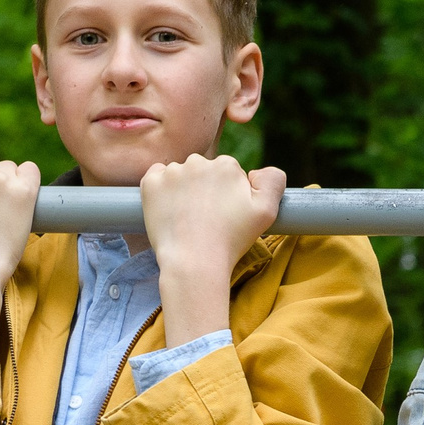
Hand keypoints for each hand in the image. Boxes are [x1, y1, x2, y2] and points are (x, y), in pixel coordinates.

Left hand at [143, 153, 283, 346]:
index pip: (229, 174)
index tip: (227, 216)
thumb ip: (273, 182)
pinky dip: (162, 190)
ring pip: (180, 175)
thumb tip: (260, 170)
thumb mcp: (267, 212)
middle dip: (206, 190)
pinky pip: (157, 177)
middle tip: (207, 219)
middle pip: (204, 172)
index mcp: (227, 165)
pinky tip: (170, 210)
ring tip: (188, 219)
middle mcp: (198, 161)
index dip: (230, 196)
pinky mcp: (150, 183)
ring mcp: (172, 171)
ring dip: (184, 190)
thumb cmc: (232, 240)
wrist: (193, 262)